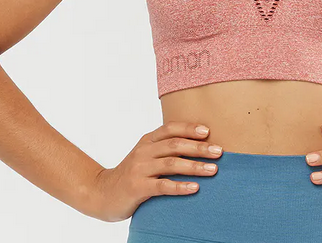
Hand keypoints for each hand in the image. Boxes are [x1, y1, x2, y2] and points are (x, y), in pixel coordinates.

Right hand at [85, 121, 222, 221]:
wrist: (102, 193)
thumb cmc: (132, 174)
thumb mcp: (145, 156)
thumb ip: (164, 149)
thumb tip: (199, 145)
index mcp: (147, 141)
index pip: (170, 128)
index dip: (189, 128)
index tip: (208, 131)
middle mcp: (143, 151)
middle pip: (175, 144)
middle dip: (199, 147)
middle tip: (219, 151)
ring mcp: (139, 169)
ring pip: (171, 163)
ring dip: (195, 166)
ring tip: (213, 170)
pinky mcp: (137, 188)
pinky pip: (162, 185)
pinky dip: (180, 186)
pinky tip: (195, 188)